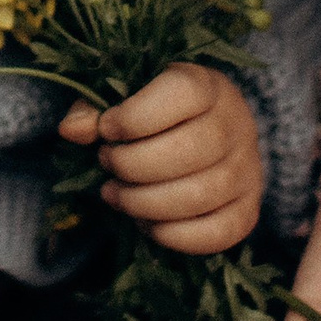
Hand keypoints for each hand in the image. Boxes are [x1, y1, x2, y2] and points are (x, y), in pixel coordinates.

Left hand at [57, 63, 264, 253]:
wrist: (210, 135)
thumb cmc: (156, 114)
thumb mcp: (126, 97)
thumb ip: (95, 109)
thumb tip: (72, 130)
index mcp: (207, 85)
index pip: (184, 93)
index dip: (136, 116)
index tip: (106, 129)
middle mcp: (237, 124)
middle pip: (192, 149)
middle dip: (133, 165)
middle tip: (106, 164)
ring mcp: (248, 169)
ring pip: (201, 195)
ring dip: (145, 203)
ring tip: (116, 195)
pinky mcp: (248, 209)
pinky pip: (219, 232)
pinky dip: (176, 236)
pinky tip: (147, 224)